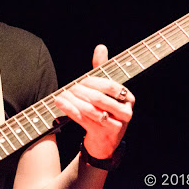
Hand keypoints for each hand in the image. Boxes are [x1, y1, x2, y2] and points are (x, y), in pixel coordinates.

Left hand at [53, 45, 133, 159]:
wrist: (104, 142)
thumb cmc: (105, 110)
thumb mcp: (105, 89)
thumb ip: (102, 68)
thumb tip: (100, 47)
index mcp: (128, 97)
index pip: (109, 85)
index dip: (92, 81)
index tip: (79, 80)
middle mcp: (126, 112)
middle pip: (99, 98)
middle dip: (80, 91)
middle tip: (68, 87)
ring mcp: (117, 125)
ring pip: (91, 110)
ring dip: (73, 101)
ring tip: (61, 95)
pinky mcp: (104, 135)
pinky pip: (84, 120)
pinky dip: (70, 110)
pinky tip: (60, 104)